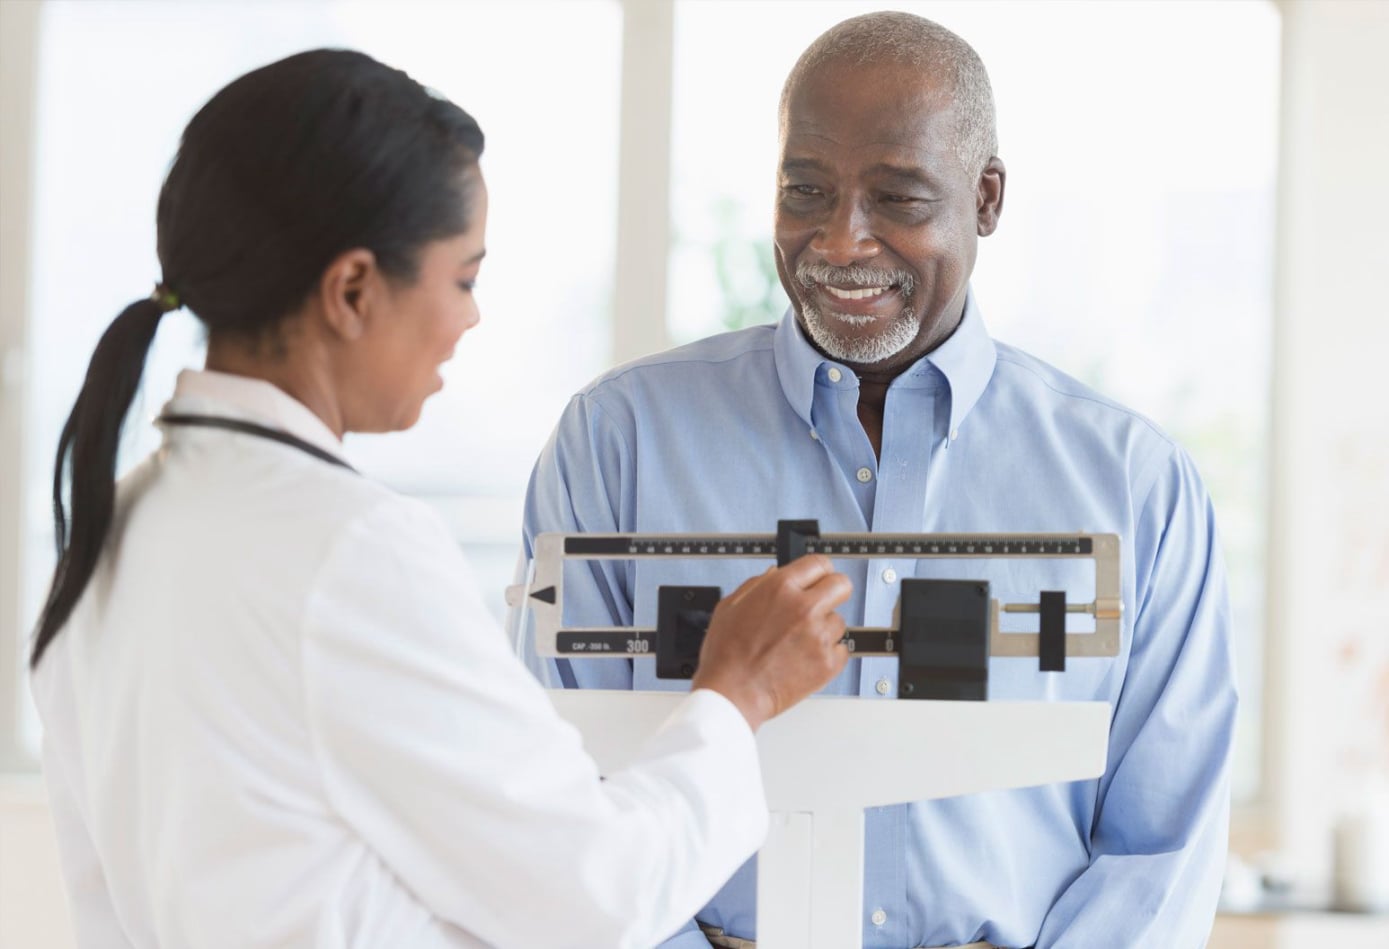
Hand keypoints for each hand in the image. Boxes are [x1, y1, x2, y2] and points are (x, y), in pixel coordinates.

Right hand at [690, 555, 850, 730]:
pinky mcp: (828, 662)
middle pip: (842, 585)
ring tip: (800, 641)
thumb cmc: (726, 655)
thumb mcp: (730, 607)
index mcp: (780, 588)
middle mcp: (804, 608)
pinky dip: (828, 654)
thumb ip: (756, 585)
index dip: (819, 571)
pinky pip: (841, 650)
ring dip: (825, 628)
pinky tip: (806, 658)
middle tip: (821, 603)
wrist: (732, 693)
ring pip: (840, 621)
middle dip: (833, 591)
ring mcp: (819, 636)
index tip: (818, 578)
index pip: (819, 563)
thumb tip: (774, 575)